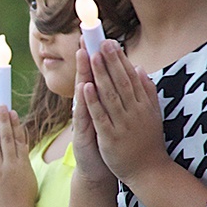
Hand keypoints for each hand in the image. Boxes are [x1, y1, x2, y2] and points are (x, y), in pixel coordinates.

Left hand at [0, 106, 37, 206]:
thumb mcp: (29, 178)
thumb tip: (21, 145)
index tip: (12, 112)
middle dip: (3, 120)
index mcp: (24, 164)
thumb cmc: (23, 200)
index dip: (15, 125)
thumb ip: (24, 161)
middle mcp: (11, 165)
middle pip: (6, 138)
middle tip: (0, 105)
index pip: (19, 139)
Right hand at [72, 46, 114, 183]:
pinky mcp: (82, 133)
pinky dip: (84, 101)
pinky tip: (84, 87)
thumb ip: (112, 97)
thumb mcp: (110, 117)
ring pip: (83, 92)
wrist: (99, 172)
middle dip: (87, 56)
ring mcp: (83, 120)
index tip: (98, 35)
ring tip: (84, 53)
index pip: (96, 75)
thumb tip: (123, 75)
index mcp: (97, 104)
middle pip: (87, 77)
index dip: (97, 55)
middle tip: (85, 35)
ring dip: (83, 72)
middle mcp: (87, 108)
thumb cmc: (107, 143)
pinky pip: (84, 114)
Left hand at [84, 40, 167, 185]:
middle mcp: (134, 111)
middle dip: (109, 60)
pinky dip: (93, 101)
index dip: (119, 59)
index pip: (129, 76)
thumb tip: (139, 68)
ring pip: (109, 95)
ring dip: (100, 74)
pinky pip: (100, 116)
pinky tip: (85, 86)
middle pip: (120, 81)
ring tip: (92, 56)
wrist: (148, 172)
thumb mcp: (151, 114)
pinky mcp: (110, 137)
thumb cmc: (147, 141)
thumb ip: (146, 91)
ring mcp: (122, 124)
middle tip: (100, 40)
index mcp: (143, 104)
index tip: (110, 42)